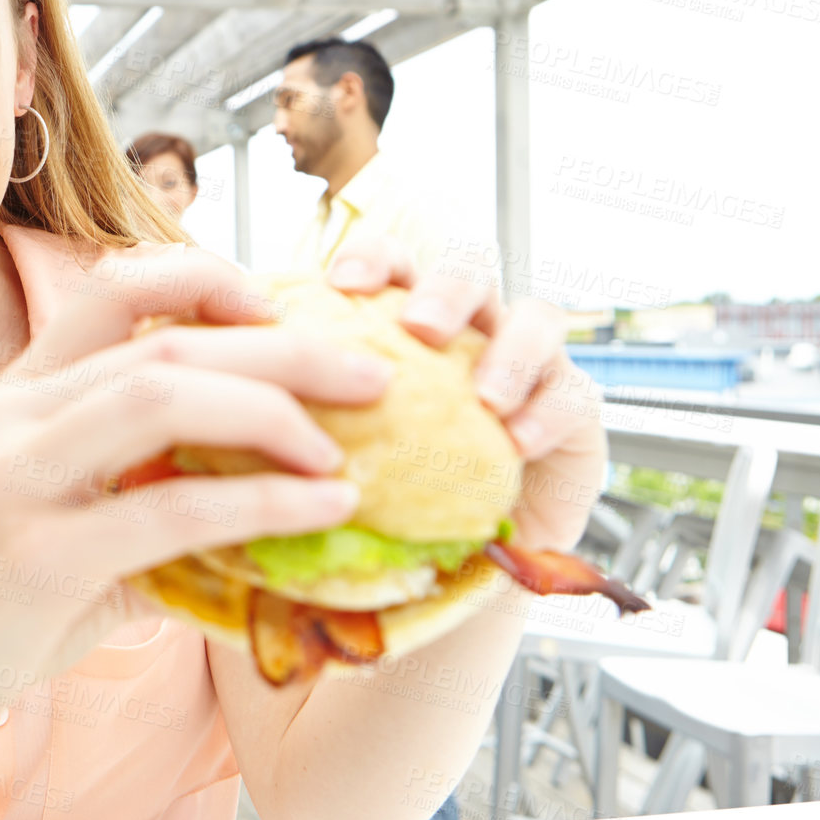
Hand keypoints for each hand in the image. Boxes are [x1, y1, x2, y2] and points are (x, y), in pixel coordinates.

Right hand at [0, 246, 393, 749]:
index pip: (116, 287)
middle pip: (166, 339)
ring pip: (165, 396)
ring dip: (277, 409)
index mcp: (19, 392)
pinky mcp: (36, 557)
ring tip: (348, 443)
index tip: (281, 308)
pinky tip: (321, 508)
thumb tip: (257, 474)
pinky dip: (262, 500)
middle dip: (286, 346)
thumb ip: (131, 479)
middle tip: (373, 372)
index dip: (207, 277)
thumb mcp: (50, 509)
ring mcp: (18, 480)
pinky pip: (170, 509)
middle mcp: (14, 416)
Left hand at [325, 236, 607, 553]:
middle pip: (471, 272)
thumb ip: (308, 409)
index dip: (372, 258)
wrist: (459, 561)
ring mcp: (531, 365)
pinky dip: (548, 414)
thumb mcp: (342, 445)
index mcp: (409, 322)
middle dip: (447, 290)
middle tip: (420, 328)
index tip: (340, 283)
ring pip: (538, 320)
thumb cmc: (390, 494)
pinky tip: (519, 442)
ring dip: (511, 352)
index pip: (394, 262)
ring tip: (486, 396)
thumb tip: (243, 387)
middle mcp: (473, 329)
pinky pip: (575, 395)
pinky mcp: (576, 411)